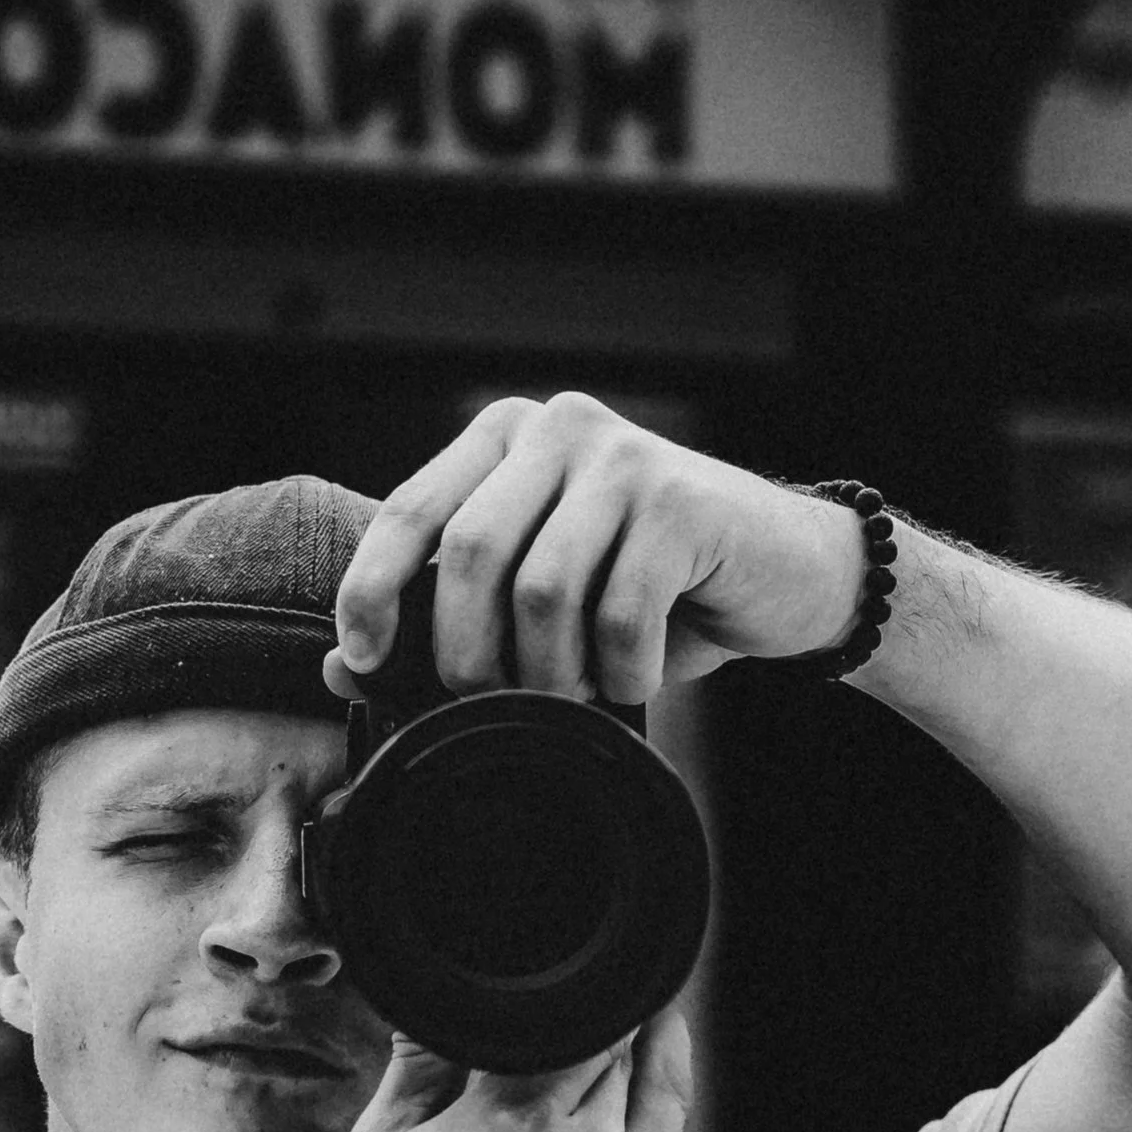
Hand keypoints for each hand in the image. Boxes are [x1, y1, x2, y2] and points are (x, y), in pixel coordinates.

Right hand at [277, 1009, 693, 1131]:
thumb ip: (424, 1064)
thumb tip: (440, 993)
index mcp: (516, 1119)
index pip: (583, 1006)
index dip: (579, 969)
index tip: (574, 941)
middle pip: (633, 1043)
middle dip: (616, 1007)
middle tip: (602, 974)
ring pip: (659, 1101)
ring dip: (643, 1059)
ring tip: (623, 1025)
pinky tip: (606, 1120)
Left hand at [328, 392, 864, 706]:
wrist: (790, 574)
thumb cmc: (654, 596)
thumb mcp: (542, 606)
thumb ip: (447, 622)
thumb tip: (341, 666)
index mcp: (504, 440)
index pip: (411, 510)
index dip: (372, 589)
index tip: (361, 657)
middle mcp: (556, 429)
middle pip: (470, 553)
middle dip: (467, 653)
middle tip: (489, 702)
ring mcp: (622, 457)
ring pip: (542, 590)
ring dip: (550, 673)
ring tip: (576, 694)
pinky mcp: (681, 501)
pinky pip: (620, 613)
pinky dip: (621, 673)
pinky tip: (638, 679)